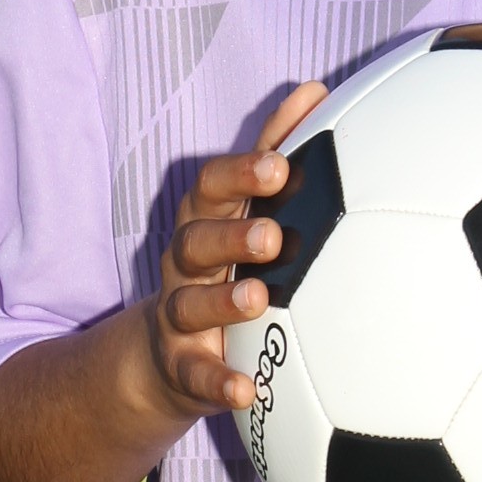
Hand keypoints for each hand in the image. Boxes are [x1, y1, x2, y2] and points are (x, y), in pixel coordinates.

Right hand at [149, 81, 328, 413]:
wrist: (166, 354)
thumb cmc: (221, 268)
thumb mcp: (240, 211)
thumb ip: (275, 151)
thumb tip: (315, 89)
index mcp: (205, 221)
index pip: (212, 188)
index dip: (240, 175)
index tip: (279, 166)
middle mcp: (185, 265)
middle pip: (195, 240)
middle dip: (230, 234)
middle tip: (272, 236)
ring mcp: (178, 316)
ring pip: (190, 304)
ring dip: (224, 302)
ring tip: (258, 300)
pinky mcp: (181, 366)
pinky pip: (196, 375)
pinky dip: (218, 382)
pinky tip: (246, 391)